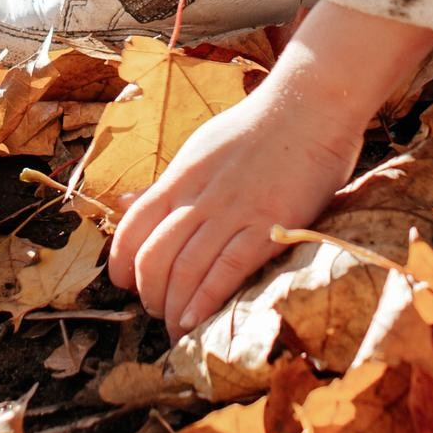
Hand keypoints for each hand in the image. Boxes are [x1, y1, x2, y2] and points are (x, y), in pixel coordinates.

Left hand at [109, 3, 432, 333]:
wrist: (311, 105)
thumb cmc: (260, 126)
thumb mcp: (202, 147)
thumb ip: (168, 183)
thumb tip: (124, 204)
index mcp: (182, 174)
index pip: (134, 224)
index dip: (121, 261)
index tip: (124, 283)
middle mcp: (201, 195)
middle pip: (155, 254)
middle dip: (148, 292)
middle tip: (155, 310)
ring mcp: (235, 211)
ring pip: (186, 268)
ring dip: (173, 307)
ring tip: (175, 328)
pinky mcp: (270, 224)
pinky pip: (228, 270)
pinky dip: (205, 300)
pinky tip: (195, 322)